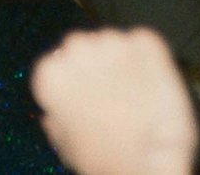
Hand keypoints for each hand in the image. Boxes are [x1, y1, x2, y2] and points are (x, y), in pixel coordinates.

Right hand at [33, 29, 197, 174]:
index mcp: (51, 72)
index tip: (82, 95)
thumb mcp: (65, 143)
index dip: (71, 81)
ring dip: (120, 61)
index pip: (56, 63)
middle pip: (83, 46)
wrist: (149, 160)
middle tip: (109, 93)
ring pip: (113, 43)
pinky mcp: (146, 40)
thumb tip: (54, 113)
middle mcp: (78, 46)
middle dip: (95, 65)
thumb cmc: (103, 158)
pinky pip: (143, 44)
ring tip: (132, 93)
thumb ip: (56, 119)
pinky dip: (147, 59)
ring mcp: (114, 40)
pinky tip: (148, 84)